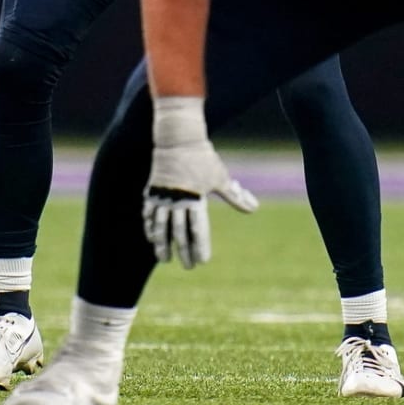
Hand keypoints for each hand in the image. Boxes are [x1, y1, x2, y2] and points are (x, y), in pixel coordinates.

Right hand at [142, 97, 257, 266]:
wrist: (178, 138)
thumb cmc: (202, 158)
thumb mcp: (220, 177)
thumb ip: (235, 196)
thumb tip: (254, 208)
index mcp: (195, 198)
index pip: (197, 229)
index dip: (199, 246)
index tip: (202, 261)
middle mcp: (177, 200)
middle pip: (178, 232)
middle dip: (182, 251)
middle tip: (187, 266)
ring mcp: (163, 195)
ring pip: (160, 225)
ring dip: (161, 244)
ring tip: (163, 259)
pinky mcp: (153, 189)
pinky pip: (149, 212)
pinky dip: (150, 226)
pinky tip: (151, 236)